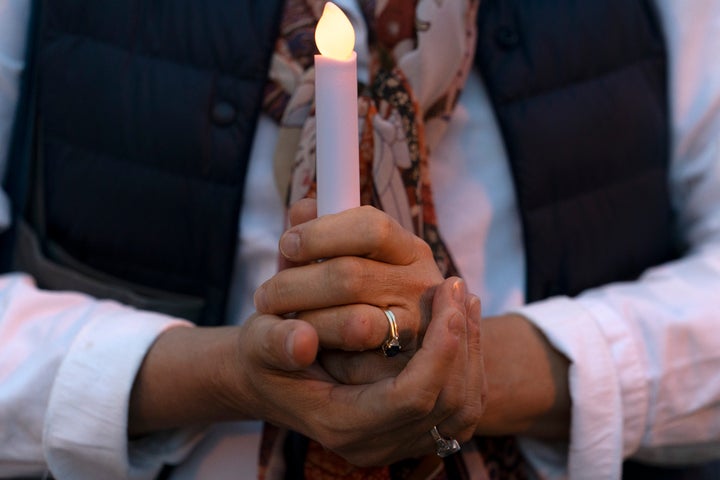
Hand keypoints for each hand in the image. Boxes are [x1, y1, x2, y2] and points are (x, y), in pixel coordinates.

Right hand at [240, 277, 484, 465]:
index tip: (444, 293)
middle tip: (456, 288)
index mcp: (343, 424)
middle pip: (449, 404)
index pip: (413, 397)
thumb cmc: (265, 357)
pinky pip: (460, 404)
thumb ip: (273, 342)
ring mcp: (398, 442)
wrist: (270, 381)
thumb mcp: (258, 344)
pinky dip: (467, 361)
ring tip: (462, 300)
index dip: (439, 349)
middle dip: (461, 343)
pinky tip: (459, 321)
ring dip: (470, 351)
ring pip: (463, 408)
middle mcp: (376, 443)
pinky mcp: (411, 430)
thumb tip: (302, 340)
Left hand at [254, 199, 443, 380]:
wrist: (356, 361)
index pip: (372, 227)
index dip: (321, 233)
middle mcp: (420, 286)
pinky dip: (326, 356)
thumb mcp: (327, 260)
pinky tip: (313, 349)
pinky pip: (355, 365)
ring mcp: (417, 330)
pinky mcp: (403, 370)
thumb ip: (316, 232)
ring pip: (355, 324)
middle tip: (263, 297)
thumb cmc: (337, 298)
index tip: (287, 244)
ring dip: (309, 323)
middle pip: (351, 276)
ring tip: (286, 322)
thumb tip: (303, 208)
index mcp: (407, 249)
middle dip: (294, 286)